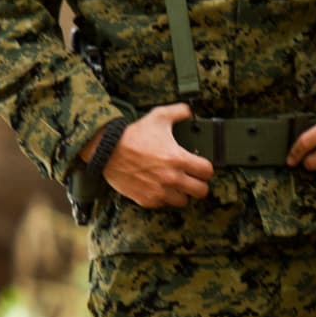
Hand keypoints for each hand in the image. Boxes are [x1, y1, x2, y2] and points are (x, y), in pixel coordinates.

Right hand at [95, 105, 214, 208]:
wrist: (107, 151)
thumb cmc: (133, 135)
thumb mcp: (158, 116)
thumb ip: (179, 112)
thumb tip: (190, 111)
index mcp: (179, 159)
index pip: (207, 171)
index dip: (206, 169)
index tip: (201, 167)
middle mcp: (172, 178)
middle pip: (201, 191)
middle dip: (199, 184)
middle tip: (193, 179)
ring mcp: (159, 191)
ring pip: (183, 201)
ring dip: (182, 193)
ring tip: (176, 185)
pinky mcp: (147, 200)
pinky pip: (163, 204)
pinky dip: (163, 198)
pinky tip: (159, 187)